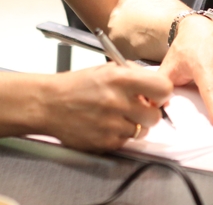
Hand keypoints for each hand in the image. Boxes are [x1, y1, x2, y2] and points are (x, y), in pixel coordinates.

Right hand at [46, 63, 172, 151]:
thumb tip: (159, 89)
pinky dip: (120, 135)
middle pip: (155, 116)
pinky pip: (125, 142)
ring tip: (118, 116)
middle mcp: (117, 102)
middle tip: (137, 108)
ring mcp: (111, 125)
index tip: (157, 95)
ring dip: (134, 125)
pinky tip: (106, 125)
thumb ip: (136, 75)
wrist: (49, 104)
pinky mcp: (104, 143)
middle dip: (149, 113)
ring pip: (142, 131)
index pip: (163, 88)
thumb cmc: (78, 85)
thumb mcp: (108, 69)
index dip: (162, 93)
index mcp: (120, 79)